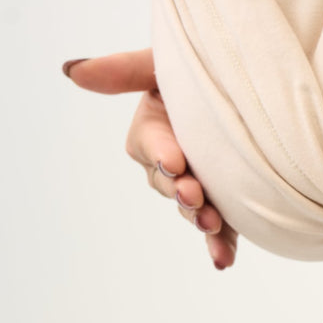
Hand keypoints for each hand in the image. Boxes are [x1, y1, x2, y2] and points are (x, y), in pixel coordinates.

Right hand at [63, 50, 237, 269]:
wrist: (250, 82)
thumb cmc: (204, 64)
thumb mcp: (165, 62)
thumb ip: (126, 68)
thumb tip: (71, 70)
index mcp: (154, 128)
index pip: (150, 144)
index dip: (160, 153)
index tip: (175, 162)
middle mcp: (171, 159)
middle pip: (168, 182)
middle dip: (181, 191)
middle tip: (197, 196)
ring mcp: (196, 181)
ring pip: (192, 206)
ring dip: (201, 220)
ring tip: (213, 227)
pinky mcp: (221, 199)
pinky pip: (219, 225)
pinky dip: (221, 243)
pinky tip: (224, 260)